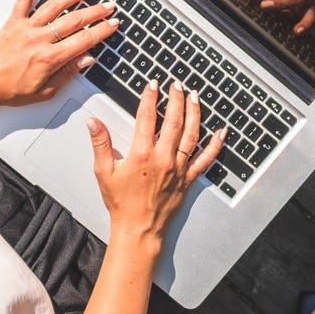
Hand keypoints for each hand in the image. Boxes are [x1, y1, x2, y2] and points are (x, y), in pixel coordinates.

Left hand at [0, 0, 118, 111]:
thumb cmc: (7, 90)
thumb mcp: (44, 92)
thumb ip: (67, 74)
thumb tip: (86, 60)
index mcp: (50, 58)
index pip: (84, 40)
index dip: (102, 31)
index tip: (113, 24)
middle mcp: (39, 39)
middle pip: (74, 20)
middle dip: (95, 11)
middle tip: (109, 6)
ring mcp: (25, 27)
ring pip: (54, 6)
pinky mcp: (12, 22)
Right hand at [87, 81, 225, 240]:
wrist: (138, 229)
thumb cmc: (121, 203)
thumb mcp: (103, 171)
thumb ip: (100, 143)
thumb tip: (93, 121)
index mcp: (141, 154)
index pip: (147, 117)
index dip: (150, 98)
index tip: (153, 85)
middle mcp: (163, 158)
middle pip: (173, 120)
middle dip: (176, 99)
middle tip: (176, 84)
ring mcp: (178, 168)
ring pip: (191, 134)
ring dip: (194, 112)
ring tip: (194, 97)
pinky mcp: (188, 178)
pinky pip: (206, 158)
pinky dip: (216, 144)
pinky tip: (221, 131)